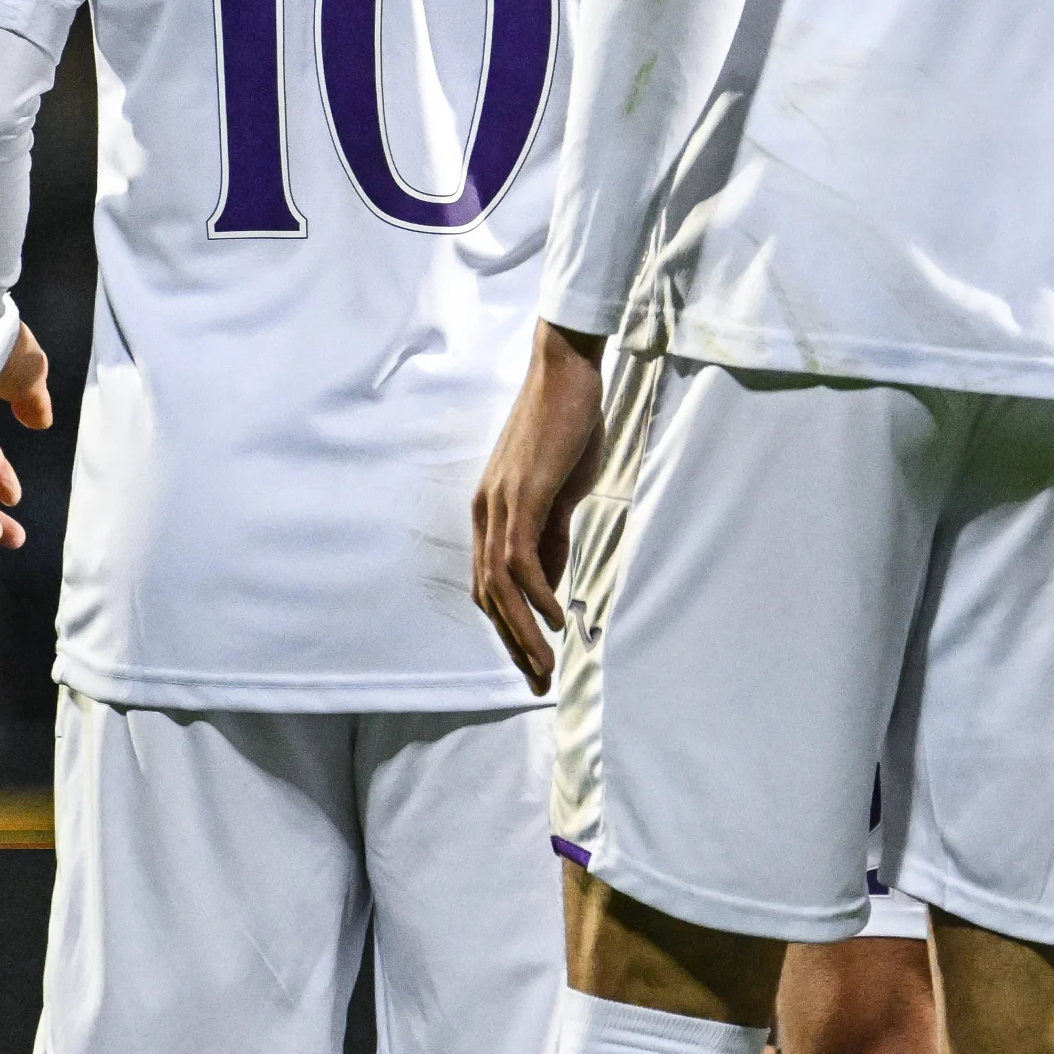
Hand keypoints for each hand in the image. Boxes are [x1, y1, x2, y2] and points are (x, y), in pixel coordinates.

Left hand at [472, 323, 611, 694]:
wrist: (565, 371)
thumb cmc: (567, 423)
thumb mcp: (561, 488)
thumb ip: (553, 531)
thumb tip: (552, 576)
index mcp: (492, 512)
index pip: (492, 585)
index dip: (510, 628)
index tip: (532, 660)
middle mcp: (485, 513)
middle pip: (490, 596)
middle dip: (514, 645)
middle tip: (538, 681)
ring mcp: (500, 505)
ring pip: (501, 586)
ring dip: (523, 633)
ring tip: (546, 666)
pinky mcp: (522, 495)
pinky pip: (522, 560)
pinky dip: (537, 595)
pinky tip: (555, 620)